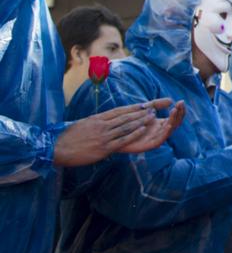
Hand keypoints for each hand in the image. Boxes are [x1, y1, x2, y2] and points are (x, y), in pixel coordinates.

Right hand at [53, 99, 168, 166]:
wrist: (55, 148)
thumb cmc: (68, 137)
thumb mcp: (83, 125)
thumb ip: (96, 122)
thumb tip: (105, 119)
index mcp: (97, 119)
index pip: (119, 111)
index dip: (133, 107)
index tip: (145, 104)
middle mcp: (102, 125)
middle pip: (125, 117)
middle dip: (141, 112)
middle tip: (154, 108)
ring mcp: (103, 136)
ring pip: (126, 126)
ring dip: (140, 121)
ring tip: (152, 117)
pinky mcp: (104, 148)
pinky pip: (122, 139)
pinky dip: (134, 134)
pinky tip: (143, 130)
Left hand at [117, 100, 184, 153]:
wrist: (113, 134)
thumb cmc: (127, 121)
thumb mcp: (143, 110)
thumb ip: (155, 104)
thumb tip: (171, 100)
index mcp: (160, 125)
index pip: (175, 118)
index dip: (180, 110)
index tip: (181, 101)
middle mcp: (159, 132)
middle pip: (175, 123)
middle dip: (179, 113)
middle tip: (180, 104)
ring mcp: (154, 139)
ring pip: (169, 131)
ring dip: (173, 121)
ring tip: (174, 110)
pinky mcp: (147, 146)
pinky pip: (160, 140)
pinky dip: (166, 133)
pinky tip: (168, 124)